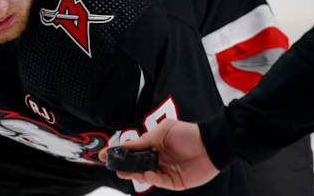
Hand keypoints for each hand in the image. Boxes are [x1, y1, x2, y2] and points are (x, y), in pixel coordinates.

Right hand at [99, 119, 218, 190]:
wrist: (211, 145)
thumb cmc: (188, 133)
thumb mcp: (163, 131)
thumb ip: (145, 140)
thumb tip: (127, 145)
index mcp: (154, 144)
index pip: (132, 149)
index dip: (118, 152)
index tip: (103, 154)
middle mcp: (157, 158)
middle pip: (136, 164)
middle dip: (123, 165)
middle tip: (112, 166)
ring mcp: (165, 170)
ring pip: (144, 174)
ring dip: (133, 173)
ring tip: (123, 171)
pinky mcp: (174, 182)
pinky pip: (158, 182)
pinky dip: (150, 179)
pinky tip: (146, 174)